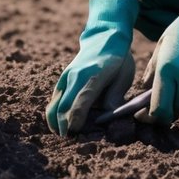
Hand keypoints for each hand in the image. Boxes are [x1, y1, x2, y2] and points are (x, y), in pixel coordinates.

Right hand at [46, 0, 139, 134]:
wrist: (104, 37)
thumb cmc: (118, 59)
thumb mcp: (124, 76)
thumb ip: (114, 95)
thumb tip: (106, 114)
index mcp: (93, 75)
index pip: (81, 101)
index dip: (76, 119)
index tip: (74, 132)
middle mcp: (75, 76)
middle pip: (62, 105)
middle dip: (62, 125)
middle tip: (67, 141)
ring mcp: (66, 77)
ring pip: (54, 103)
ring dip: (54, 121)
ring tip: (62, 135)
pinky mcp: (63, 78)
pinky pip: (55, 98)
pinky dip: (54, 112)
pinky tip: (60, 124)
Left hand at [138, 0, 178, 125]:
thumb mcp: (162, 45)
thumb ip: (152, 68)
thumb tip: (144, 87)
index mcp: (166, 71)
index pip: (158, 108)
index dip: (149, 117)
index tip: (142, 116)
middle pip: (173, 112)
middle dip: (164, 113)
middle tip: (157, 106)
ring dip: (178, 103)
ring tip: (175, 89)